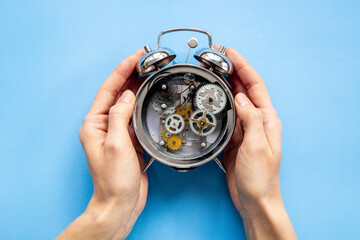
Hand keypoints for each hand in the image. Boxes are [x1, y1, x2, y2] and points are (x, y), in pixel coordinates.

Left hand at [57, 49, 147, 239]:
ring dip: (138, 88)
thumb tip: (128, 95)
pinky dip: (144, 105)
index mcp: (94, 124)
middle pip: (118, 94)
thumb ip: (120, 116)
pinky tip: (151, 98)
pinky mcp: (129, 140)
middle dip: (130, 76)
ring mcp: (117, 133)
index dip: (121, 71)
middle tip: (145, 62)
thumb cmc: (114, 180)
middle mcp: (104, 126)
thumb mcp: (116, 145)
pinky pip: (136, 117)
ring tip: (149, 74)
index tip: (134, 58)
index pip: (108, 90)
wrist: (121, 202)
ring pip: (128, 104)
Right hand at [223, 48, 296, 238]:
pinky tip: (210, 101)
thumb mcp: (257, 145)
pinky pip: (225, 117)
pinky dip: (217, 107)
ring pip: (232, 102)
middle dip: (231, 72)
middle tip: (217, 59)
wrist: (254, 199)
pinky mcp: (234, 139)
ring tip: (211, 74)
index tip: (231, 54)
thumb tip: (241, 97)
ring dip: (223, 87)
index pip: (255, 86)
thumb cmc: (260, 177)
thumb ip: (251, 119)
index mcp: (267, 120)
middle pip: (244, 90)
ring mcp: (245, 130)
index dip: (243, 67)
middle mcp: (257, 121)